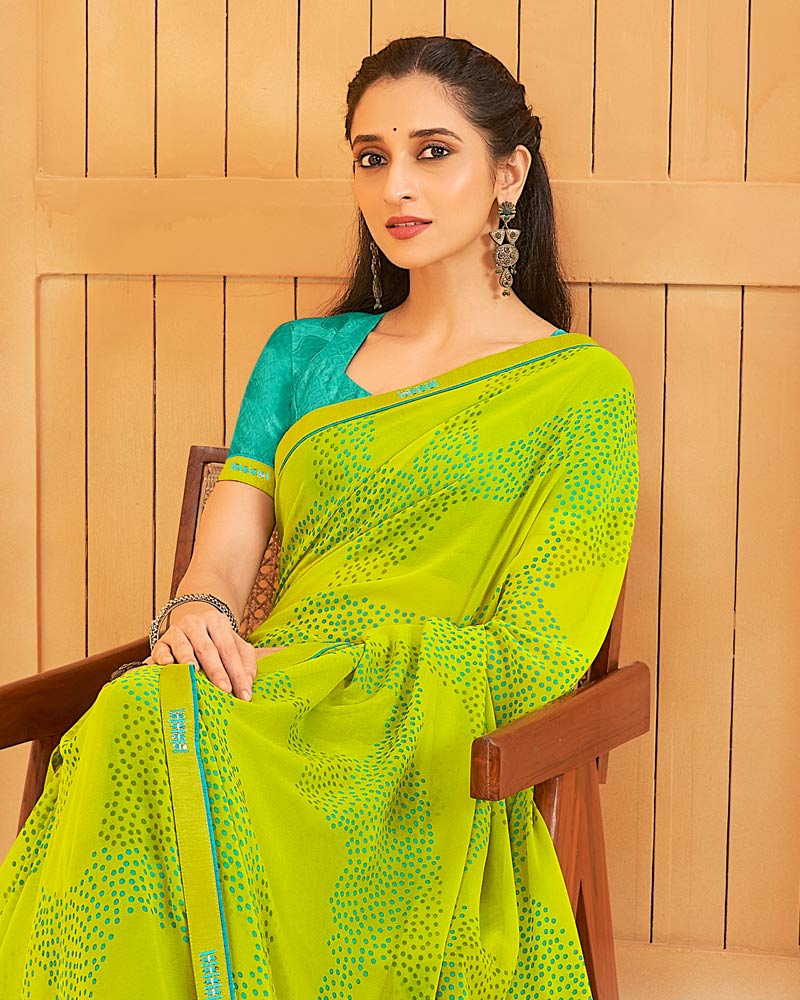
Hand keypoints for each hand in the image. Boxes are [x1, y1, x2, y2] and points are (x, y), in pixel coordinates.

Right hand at [142, 602, 286, 699]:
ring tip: (195, 674)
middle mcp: (196, 624)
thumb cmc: (217, 640)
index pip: (230, 650)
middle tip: (224, 689)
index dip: (238, 673)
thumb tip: (248, 684)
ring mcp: (177, 631)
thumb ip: (245, 661)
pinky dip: (164, 657)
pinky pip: (161, 649)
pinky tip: (168, 665)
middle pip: (207, 648)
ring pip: (183, 646)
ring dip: (189, 660)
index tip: (244, 694)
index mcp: (218, 623)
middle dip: (217, 671)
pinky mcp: (162, 641)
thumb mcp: (234, 645)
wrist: (192, 622)